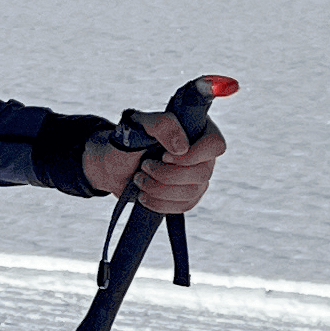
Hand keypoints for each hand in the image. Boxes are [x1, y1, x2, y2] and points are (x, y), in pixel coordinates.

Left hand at [83, 111, 222, 215]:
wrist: (114, 165)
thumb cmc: (130, 140)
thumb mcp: (141, 123)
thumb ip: (163, 125)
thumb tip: (182, 148)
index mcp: (198, 131)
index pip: (215, 145)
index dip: (193, 156)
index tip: (164, 156)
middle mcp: (203, 156)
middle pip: (202, 173)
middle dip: (166, 174)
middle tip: (144, 166)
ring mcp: (198, 178)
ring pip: (191, 193)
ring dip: (159, 189)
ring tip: (140, 179)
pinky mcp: (188, 197)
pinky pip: (183, 207)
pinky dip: (159, 203)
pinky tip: (144, 195)